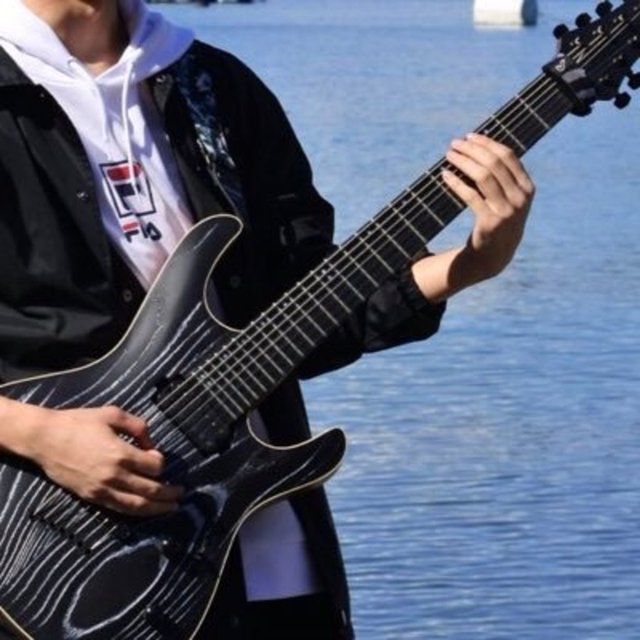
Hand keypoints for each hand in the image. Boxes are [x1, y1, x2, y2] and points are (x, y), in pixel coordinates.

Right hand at [22, 404, 182, 516]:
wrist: (44, 439)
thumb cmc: (78, 422)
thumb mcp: (112, 414)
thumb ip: (138, 426)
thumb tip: (151, 444)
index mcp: (120, 453)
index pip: (154, 467)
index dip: (161, 462)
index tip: (157, 457)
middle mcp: (113, 475)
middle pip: (150, 489)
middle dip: (169, 492)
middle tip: (182, 493)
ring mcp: (102, 489)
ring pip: (137, 505)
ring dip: (158, 508)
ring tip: (172, 508)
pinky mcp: (92, 497)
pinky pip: (119, 509)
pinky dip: (137, 512)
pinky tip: (148, 511)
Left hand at [442, 133, 534, 279]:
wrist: (496, 254)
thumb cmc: (499, 219)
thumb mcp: (509, 197)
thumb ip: (502, 176)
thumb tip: (477, 146)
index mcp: (527, 187)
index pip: (508, 156)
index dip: (487, 143)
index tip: (470, 136)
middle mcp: (520, 198)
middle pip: (494, 163)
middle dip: (472, 150)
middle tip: (454, 144)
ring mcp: (507, 211)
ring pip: (483, 176)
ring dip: (463, 162)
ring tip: (449, 155)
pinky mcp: (490, 222)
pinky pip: (470, 196)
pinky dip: (456, 183)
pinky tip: (445, 175)